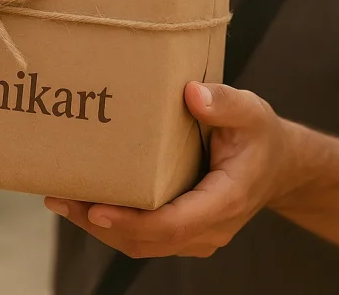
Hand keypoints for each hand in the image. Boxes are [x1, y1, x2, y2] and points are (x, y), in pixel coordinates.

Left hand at [44, 82, 291, 258]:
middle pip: (147, 240)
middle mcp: (209, 228)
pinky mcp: (183, 232)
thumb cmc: (260, 136)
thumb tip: (192, 94)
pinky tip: (84, 201)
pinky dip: (112, 223)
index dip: (133, 221)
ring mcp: (196, 236)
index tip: (96, 209)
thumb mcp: (251, 111)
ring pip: (141, 244)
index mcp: (225, 200)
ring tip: (61, 200)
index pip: (173, 224)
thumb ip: (225, 102)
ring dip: (99, 226)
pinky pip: (144, 238)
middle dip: (100, 224)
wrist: (278, 165)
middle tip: (60, 198)